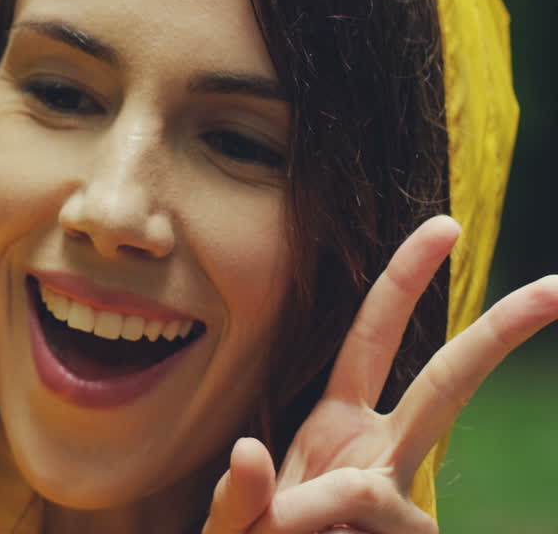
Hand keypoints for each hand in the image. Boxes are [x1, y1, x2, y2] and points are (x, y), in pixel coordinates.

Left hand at [203, 216, 557, 533]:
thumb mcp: (231, 521)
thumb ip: (236, 495)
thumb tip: (249, 447)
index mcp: (337, 425)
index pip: (372, 340)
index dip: (404, 282)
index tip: (445, 226)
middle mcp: (381, 455)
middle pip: (448, 386)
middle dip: (499, 334)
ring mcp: (405, 506)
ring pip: (376, 498)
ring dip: (300, 520)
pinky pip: (362, 531)